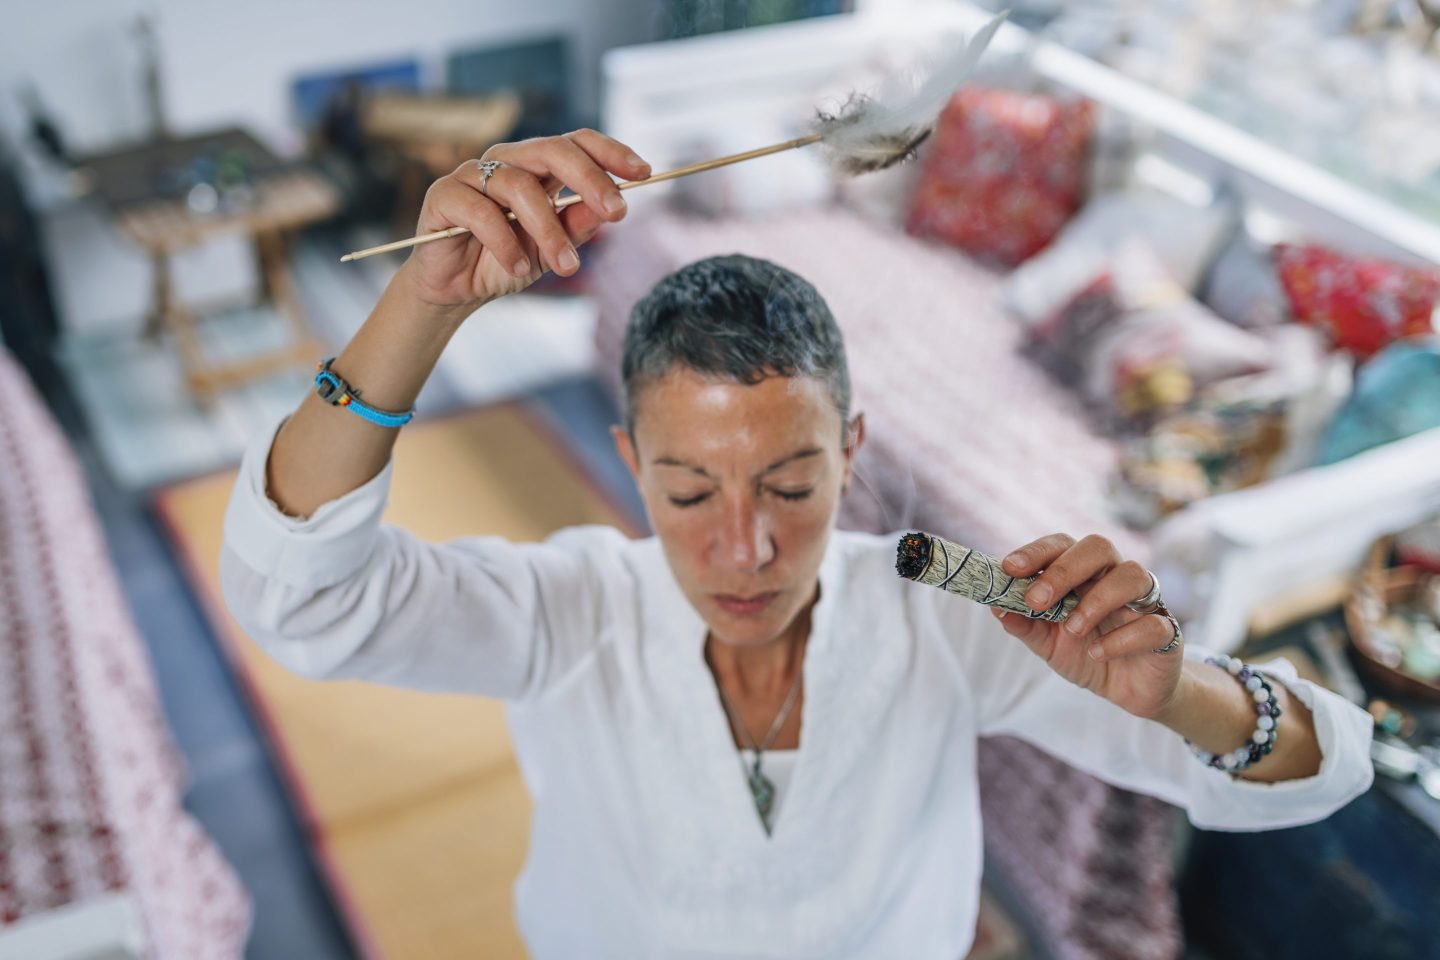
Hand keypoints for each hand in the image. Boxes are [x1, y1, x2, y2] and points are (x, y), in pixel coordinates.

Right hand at [400, 129, 651, 311]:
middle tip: (618, 213)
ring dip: (549, 231)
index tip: (644, 172)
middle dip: (591, 179)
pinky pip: (480, 211)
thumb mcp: (553, 249)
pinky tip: (518, 268)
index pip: (576, 143)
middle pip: (552, 150)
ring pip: (519, 186)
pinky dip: (504, 242)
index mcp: (536, 168)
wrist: (456, 291)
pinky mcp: (443, 196)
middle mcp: (507, 162)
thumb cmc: (506, 261)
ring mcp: (473, 175)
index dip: (610, 151)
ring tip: (566, 267)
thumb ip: (579, 226)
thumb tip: (613, 208)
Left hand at [990, 533, 1182, 719]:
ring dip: (1096, 600)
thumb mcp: (1048, 644)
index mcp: (1084, 573)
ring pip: (1133, 575)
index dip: (1036, 552)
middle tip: (1037, 600)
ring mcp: (1145, 601)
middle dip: (1064, 570)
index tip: (1009, 568)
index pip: (1062, 545)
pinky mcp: (1167, 632)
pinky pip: (1154, 624)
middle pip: (1098, 547)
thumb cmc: (1087, 654)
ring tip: (1073, 628)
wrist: (1129, 691)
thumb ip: (1026, 625)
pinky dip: (1122, 638)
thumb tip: (996, 607)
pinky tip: (1097, 652)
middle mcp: (1115, 577)